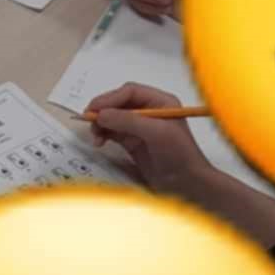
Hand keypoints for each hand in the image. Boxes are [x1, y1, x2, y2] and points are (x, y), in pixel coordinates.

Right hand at [86, 83, 211, 194]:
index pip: (130, 92)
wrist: (186, 183)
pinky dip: (103, 134)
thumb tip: (101, 115)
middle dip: (103, 111)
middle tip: (88, 120)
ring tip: (96, 137)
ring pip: (112, 118)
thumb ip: (128, 121)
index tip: (94, 109)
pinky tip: (99, 142)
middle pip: (118, 103)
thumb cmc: (178, 154)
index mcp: (159, 102)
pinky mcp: (132, 142)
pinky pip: (112, 132)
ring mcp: (139, 127)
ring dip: (101, 124)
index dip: (110, 98)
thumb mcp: (156, 133)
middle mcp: (148, 111)